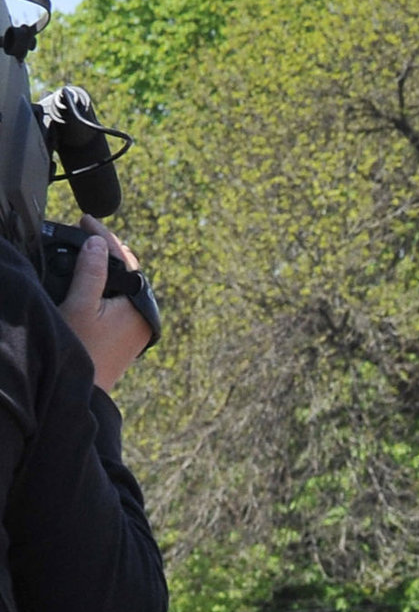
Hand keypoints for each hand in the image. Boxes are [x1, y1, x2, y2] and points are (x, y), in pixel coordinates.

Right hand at [57, 218, 151, 389]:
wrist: (85, 393)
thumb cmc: (81, 350)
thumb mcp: (80, 305)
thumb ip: (91, 272)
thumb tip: (97, 242)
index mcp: (139, 306)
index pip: (125, 259)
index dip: (104, 236)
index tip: (84, 218)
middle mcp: (145, 316)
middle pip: (130, 271)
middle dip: (109, 248)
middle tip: (87, 230)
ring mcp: (139, 327)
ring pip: (128, 286)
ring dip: (110, 266)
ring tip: (90, 248)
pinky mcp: (130, 336)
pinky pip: (123, 300)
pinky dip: (110, 284)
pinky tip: (96, 278)